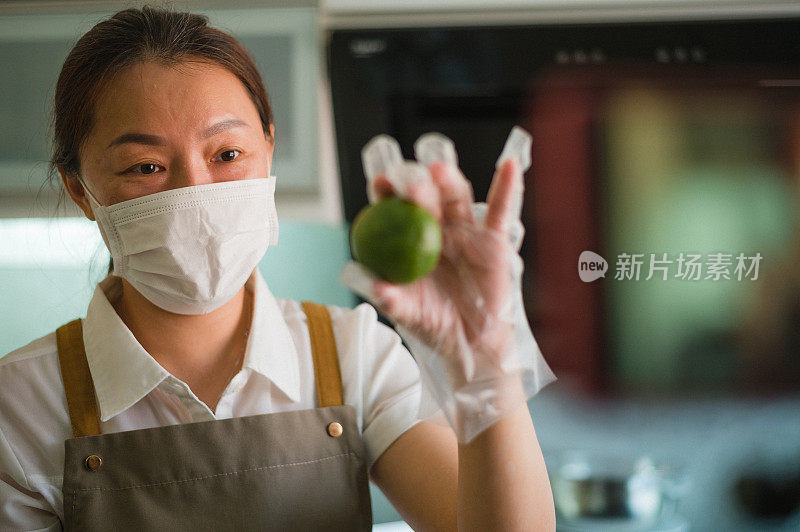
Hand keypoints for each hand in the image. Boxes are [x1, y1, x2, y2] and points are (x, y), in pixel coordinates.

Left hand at [341, 130, 555, 442]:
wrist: (470, 342)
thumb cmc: (434, 323)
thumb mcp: (408, 313)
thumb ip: (392, 300)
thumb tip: (375, 288)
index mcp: (409, 241)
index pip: (395, 210)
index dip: (387, 195)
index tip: (379, 184)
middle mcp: (436, 228)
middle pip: (426, 199)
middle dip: (417, 188)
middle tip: (409, 185)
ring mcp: (465, 231)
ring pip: (457, 199)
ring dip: (449, 182)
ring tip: (439, 171)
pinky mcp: (493, 239)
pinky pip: (500, 211)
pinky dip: (507, 187)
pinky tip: (510, 166)